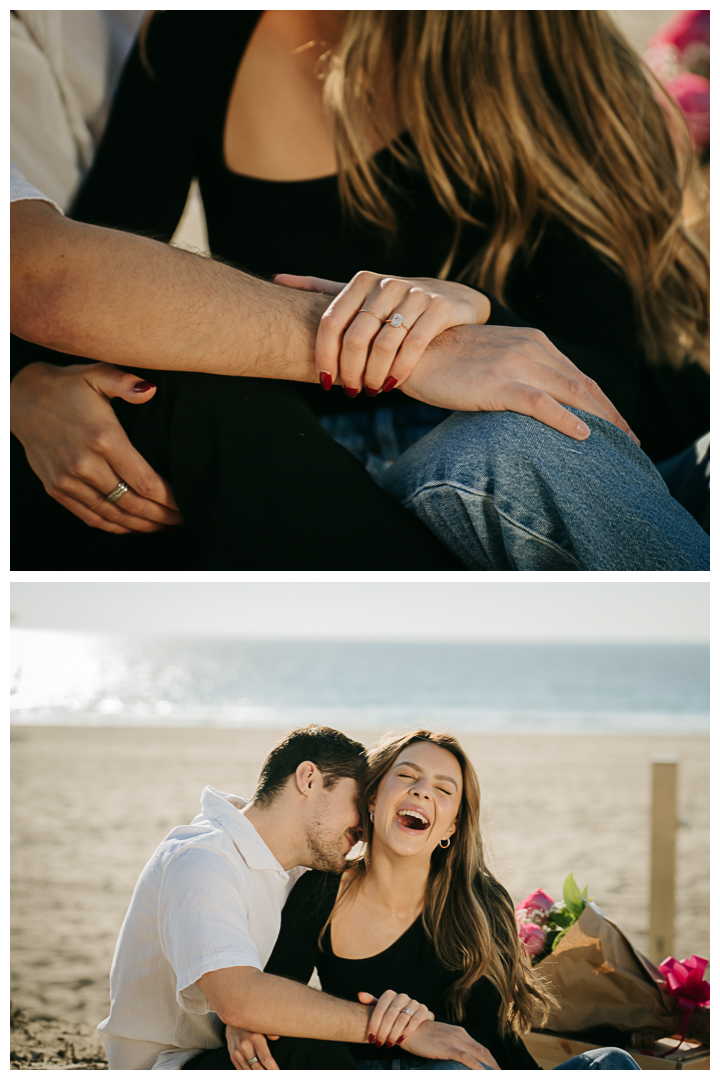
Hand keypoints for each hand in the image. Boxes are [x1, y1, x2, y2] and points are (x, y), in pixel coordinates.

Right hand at [10, 361, 182, 531]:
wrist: (21, 399)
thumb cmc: (66, 386)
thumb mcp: (96, 374)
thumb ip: (125, 381)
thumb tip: (150, 390)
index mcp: (102, 438)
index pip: (143, 481)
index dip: (169, 498)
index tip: (185, 504)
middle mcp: (84, 464)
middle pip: (132, 503)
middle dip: (162, 516)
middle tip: (182, 520)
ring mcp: (68, 480)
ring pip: (113, 515)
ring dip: (142, 526)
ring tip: (164, 526)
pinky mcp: (56, 488)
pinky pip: (91, 517)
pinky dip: (115, 526)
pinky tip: (134, 526)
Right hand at [225, 1026, 278, 1070]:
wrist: (231, 1017)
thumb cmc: (250, 1021)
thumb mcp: (261, 1022)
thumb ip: (270, 1030)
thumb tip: (276, 1037)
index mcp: (254, 1037)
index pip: (265, 1058)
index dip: (273, 1069)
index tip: (279, 1073)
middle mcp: (244, 1046)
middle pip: (258, 1068)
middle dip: (267, 1074)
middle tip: (274, 1075)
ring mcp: (237, 1052)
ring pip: (249, 1071)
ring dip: (257, 1075)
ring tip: (266, 1074)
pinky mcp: (232, 1056)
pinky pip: (241, 1070)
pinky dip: (249, 1074)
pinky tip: (255, 1073)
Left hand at [273, 271, 490, 396]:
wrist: (453, 300)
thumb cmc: (396, 304)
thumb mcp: (360, 294)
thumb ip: (322, 289)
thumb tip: (276, 279)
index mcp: (362, 281)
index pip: (331, 323)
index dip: (324, 357)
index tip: (325, 382)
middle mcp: (386, 283)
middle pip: (355, 337)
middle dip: (350, 371)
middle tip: (352, 392)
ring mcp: (415, 294)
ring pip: (383, 344)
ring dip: (374, 375)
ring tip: (372, 391)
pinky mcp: (439, 308)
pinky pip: (413, 346)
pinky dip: (399, 370)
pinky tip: (392, 385)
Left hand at [358, 990, 433, 1048]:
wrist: (413, 1018)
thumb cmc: (393, 1015)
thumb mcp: (383, 1009)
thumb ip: (372, 1002)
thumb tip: (360, 995)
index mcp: (389, 994)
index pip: (379, 1010)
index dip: (373, 1025)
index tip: (370, 1038)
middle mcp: (401, 996)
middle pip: (389, 1016)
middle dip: (383, 1032)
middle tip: (379, 1043)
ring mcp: (413, 1002)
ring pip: (401, 1020)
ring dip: (394, 1034)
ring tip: (389, 1043)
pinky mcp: (423, 1009)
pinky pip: (414, 1021)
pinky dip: (407, 1032)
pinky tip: (401, 1040)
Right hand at [402, 1019, 498, 1070]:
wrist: (408, 1026)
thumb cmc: (422, 1035)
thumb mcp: (440, 1039)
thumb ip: (451, 1046)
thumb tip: (458, 1058)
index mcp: (460, 1032)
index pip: (481, 1048)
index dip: (491, 1060)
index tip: (496, 1070)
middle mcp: (460, 1034)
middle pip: (483, 1052)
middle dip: (494, 1065)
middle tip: (501, 1075)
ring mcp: (454, 1040)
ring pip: (478, 1054)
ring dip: (489, 1067)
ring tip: (496, 1075)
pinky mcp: (447, 1047)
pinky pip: (466, 1057)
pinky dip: (476, 1066)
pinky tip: (482, 1073)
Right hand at [403, 322, 639, 443]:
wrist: (411, 349)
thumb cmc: (446, 360)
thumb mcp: (490, 361)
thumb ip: (515, 373)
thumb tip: (531, 403)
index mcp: (533, 342)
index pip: (578, 375)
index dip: (603, 402)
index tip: (619, 426)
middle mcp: (532, 348)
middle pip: (585, 385)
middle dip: (612, 414)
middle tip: (631, 442)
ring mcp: (517, 364)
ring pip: (572, 393)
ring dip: (602, 419)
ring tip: (620, 444)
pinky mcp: (498, 383)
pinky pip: (541, 403)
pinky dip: (566, 420)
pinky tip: (583, 436)